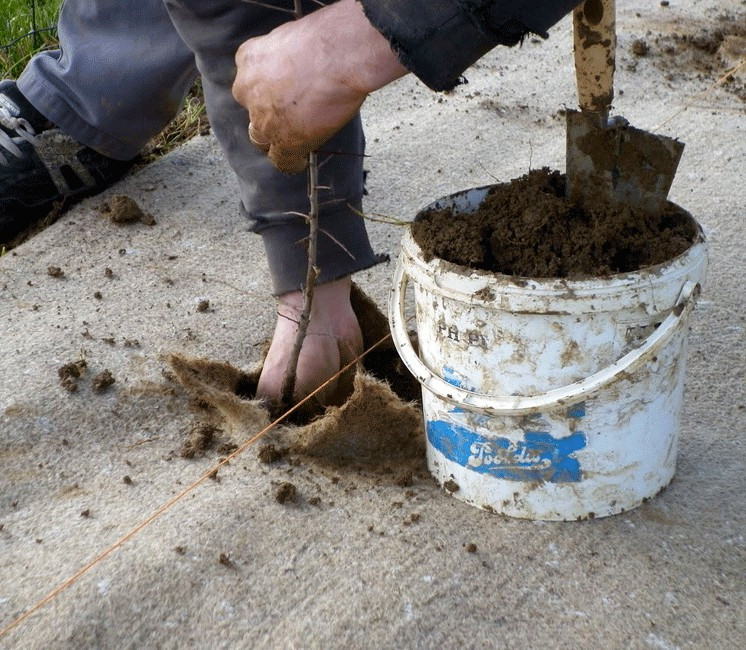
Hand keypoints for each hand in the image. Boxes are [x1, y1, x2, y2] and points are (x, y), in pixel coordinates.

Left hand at [232, 0, 406, 173]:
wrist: (337, 57)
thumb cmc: (324, 39)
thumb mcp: (291, 37)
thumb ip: (285, 57)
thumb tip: (299, 69)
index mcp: (247, 60)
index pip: (249, 83)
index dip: (265, 92)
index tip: (281, 94)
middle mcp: (247, 91)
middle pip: (251, 113)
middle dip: (266, 117)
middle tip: (288, 118)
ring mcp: (263, 120)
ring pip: (261, 139)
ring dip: (275, 140)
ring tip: (293, 140)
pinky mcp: (283, 142)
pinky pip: (282, 161)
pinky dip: (291, 162)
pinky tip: (300, 161)